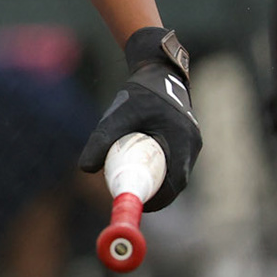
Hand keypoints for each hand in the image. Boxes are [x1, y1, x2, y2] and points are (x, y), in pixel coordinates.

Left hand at [77, 26, 201, 211]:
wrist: (157, 71)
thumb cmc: (139, 92)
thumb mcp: (119, 114)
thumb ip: (102, 138)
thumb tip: (84, 168)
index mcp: (183, 140)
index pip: (176, 182)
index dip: (159, 198)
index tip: (138, 205)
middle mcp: (192, 144)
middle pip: (176, 180)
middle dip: (155, 192)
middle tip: (129, 195)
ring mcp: (192, 142)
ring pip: (175, 172)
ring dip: (157, 181)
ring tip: (131, 182)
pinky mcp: (186, 140)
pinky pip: (175, 162)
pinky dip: (160, 169)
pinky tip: (140, 169)